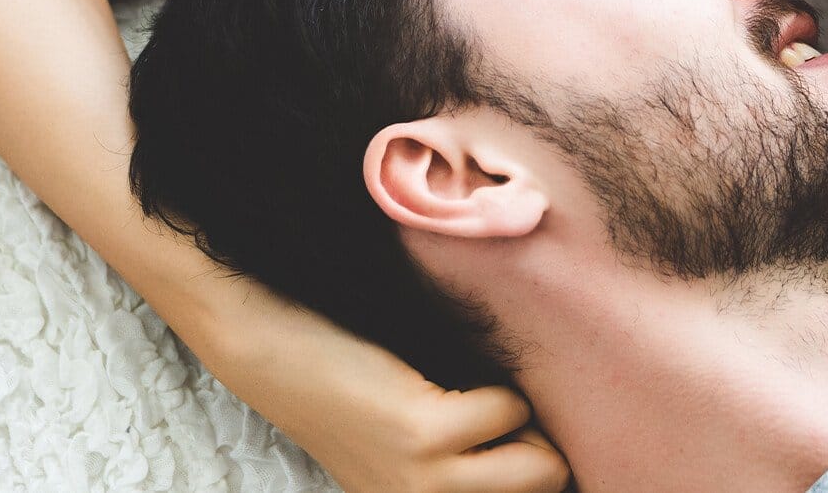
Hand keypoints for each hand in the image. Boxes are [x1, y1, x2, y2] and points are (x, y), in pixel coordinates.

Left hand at [197, 283, 570, 492]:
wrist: (271, 347)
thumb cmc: (346, 381)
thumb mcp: (408, 445)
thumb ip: (470, 454)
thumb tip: (555, 435)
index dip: (542, 467)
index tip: (534, 442)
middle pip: (549, 487)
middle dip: (543, 445)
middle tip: (503, 410)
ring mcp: (424, 485)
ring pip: (544, 464)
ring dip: (520, 414)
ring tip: (473, 390)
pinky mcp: (423, 438)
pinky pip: (507, 407)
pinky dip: (492, 379)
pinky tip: (442, 370)